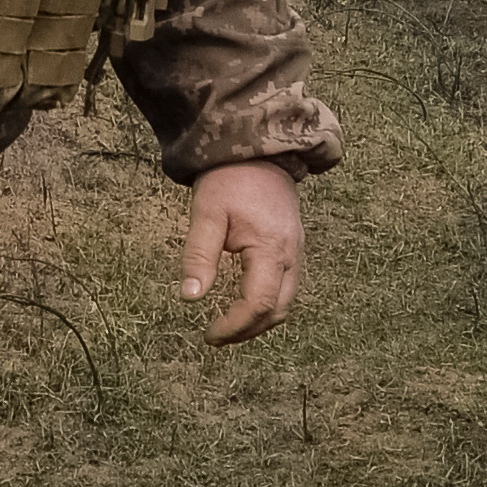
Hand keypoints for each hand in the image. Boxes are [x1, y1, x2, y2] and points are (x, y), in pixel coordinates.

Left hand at [180, 162, 305, 344]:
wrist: (257, 150)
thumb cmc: (229, 179)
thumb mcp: (206, 214)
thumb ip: (198, 256)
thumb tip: (190, 298)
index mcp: (270, 248)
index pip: (258, 304)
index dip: (234, 326)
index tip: (208, 335)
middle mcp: (291, 255)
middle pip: (278, 311)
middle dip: (247, 331)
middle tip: (216, 337)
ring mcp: (296, 251)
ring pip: (285, 302)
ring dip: (258, 320)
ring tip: (227, 326)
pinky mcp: (293, 247)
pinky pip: (286, 287)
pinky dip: (266, 303)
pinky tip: (242, 303)